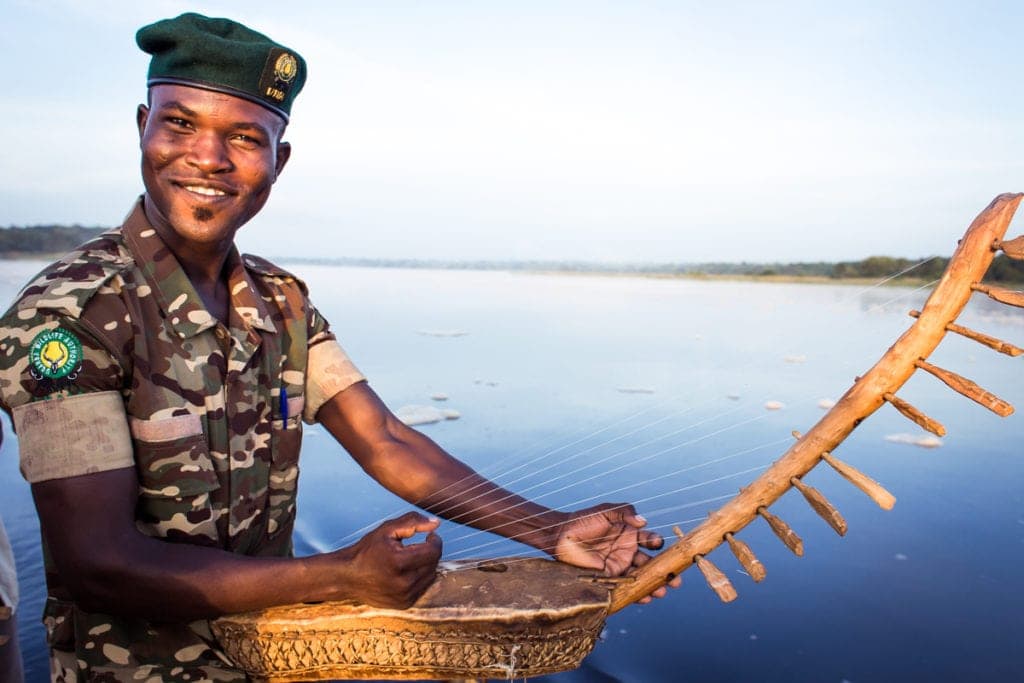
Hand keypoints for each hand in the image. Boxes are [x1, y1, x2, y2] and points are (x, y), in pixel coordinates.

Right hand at [336, 511, 441, 608]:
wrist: (347, 577)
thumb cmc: (367, 551)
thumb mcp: (386, 529)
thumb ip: (413, 522)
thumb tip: (436, 523)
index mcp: (399, 562)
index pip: (434, 551)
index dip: (435, 540)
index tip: (429, 535)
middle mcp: (404, 583)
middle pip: (434, 563)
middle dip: (429, 552)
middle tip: (415, 546)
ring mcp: (405, 596)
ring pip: (431, 576)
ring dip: (426, 565)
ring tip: (409, 559)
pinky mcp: (405, 604)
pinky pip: (423, 587)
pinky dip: (420, 577)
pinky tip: (406, 572)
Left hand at [553, 503, 679, 602]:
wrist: (561, 536)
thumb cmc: (584, 520)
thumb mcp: (607, 511)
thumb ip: (625, 513)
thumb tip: (643, 522)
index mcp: (631, 535)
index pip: (651, 541)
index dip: (658, 543)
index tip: (659, 545)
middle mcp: (629, 552)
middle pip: (651, 563)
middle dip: (664, 571)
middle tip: (675, 579)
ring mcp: (620, 566)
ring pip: (641, 578)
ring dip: (653, 585)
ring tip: (662, 592)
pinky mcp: (609, 578)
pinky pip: (626, 588)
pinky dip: (636, 594)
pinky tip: (644, 597)